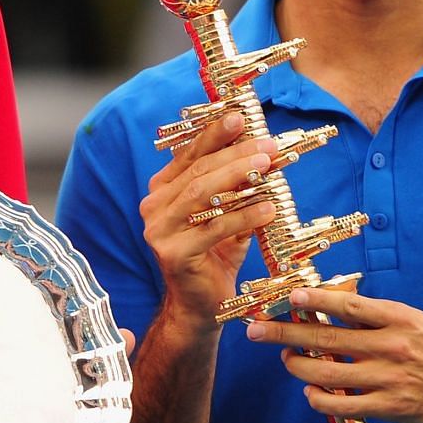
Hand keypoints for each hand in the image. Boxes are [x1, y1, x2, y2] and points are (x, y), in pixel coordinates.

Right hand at [141, 111, 276, 329]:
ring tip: (269, 168)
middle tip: (268, 146)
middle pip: (199, 171)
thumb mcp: (227, 213)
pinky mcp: (172, 254)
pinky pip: (212, 228)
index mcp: (163, 190)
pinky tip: (268, 210)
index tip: (241, 117)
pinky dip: (243, 217)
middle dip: (236, 154)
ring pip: (202, 193)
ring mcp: (158, 230)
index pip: (191, 154)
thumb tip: (266, 152)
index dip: (216, 134)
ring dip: (238, 177)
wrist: (200, 306)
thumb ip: (238, 186)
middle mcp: (154, 206)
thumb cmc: (216, 255)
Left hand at [244, 287, 422, 422]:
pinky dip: (319, 397)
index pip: (347, 304)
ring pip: (327, 373)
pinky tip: (310, 391)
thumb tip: (332, 309)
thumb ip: (376, 317)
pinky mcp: (389, 408)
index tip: (288, 296)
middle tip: (257, 329)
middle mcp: (391, 346)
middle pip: (326, 338)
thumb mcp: (415, 321)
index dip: (314, 299)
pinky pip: (341, 404)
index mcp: (398, 318)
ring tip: (285, 359)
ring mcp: (388, 379)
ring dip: (297, 366)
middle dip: (284, 333)